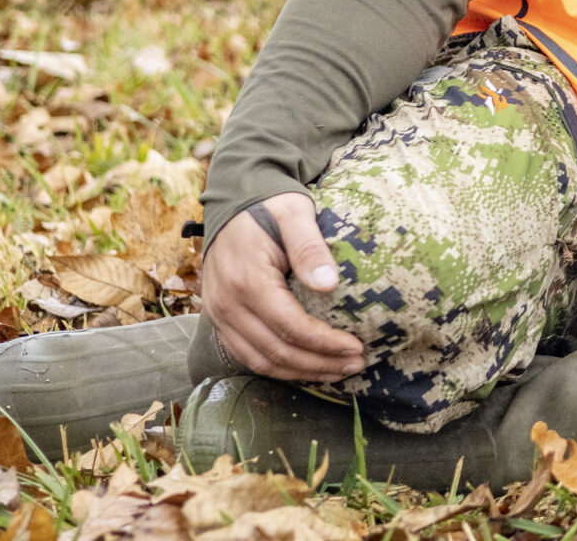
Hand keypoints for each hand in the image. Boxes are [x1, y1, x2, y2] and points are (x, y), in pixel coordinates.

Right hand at [197, 193, 367, 381]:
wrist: (232, 204)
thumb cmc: (269, 207)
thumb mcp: (295, 214)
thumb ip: (309, 248)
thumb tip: (329, 285)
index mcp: (247, 281)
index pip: (291, 326)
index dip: (325, 343)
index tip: (357, 347)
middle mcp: (227, 304)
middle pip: (277, 351)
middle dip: (319, 364)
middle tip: (356, 364)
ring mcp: (219, 315)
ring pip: (260, 360)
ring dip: (300, 372)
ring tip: (337, 371)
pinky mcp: (220, 319)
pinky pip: (247, 354)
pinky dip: (278, 367)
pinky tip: (306, 366)